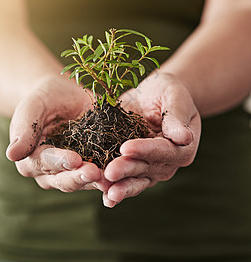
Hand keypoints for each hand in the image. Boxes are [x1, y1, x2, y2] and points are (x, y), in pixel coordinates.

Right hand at [6, 76, 109, 191]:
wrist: (66, 96)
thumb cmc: (46, 97)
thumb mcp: (34, 104)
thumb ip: (25, 127)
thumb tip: (12, 154)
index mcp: (31, 157)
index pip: (43, 163)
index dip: (58, 161)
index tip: (74, 159)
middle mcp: (50, 170)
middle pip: (63, 179)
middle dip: (79, 176)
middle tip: (94, 172)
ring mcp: (72, 170)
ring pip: (83, 181)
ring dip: (97, 181)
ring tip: (111, 177)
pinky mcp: (92, 165)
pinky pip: (101, 174)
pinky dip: (111, 175)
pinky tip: (124, 173)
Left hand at [102, 72, 200, 206]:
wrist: (153, 95)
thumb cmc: (167, 92)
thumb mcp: (175, 97)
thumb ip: (177, 117)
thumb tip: (185, 137)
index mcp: (181, 147)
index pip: (162, 150)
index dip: (144, 150)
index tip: (126, 148)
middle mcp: (166, 162)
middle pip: (145, 168)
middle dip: (127, 170)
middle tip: (110, 173)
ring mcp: (149, 167)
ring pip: (135, 179)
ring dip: (120, 187)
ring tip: (106, 194)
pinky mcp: (133, 164)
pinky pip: (125, 178)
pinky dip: (114, 187)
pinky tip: (105, 197)